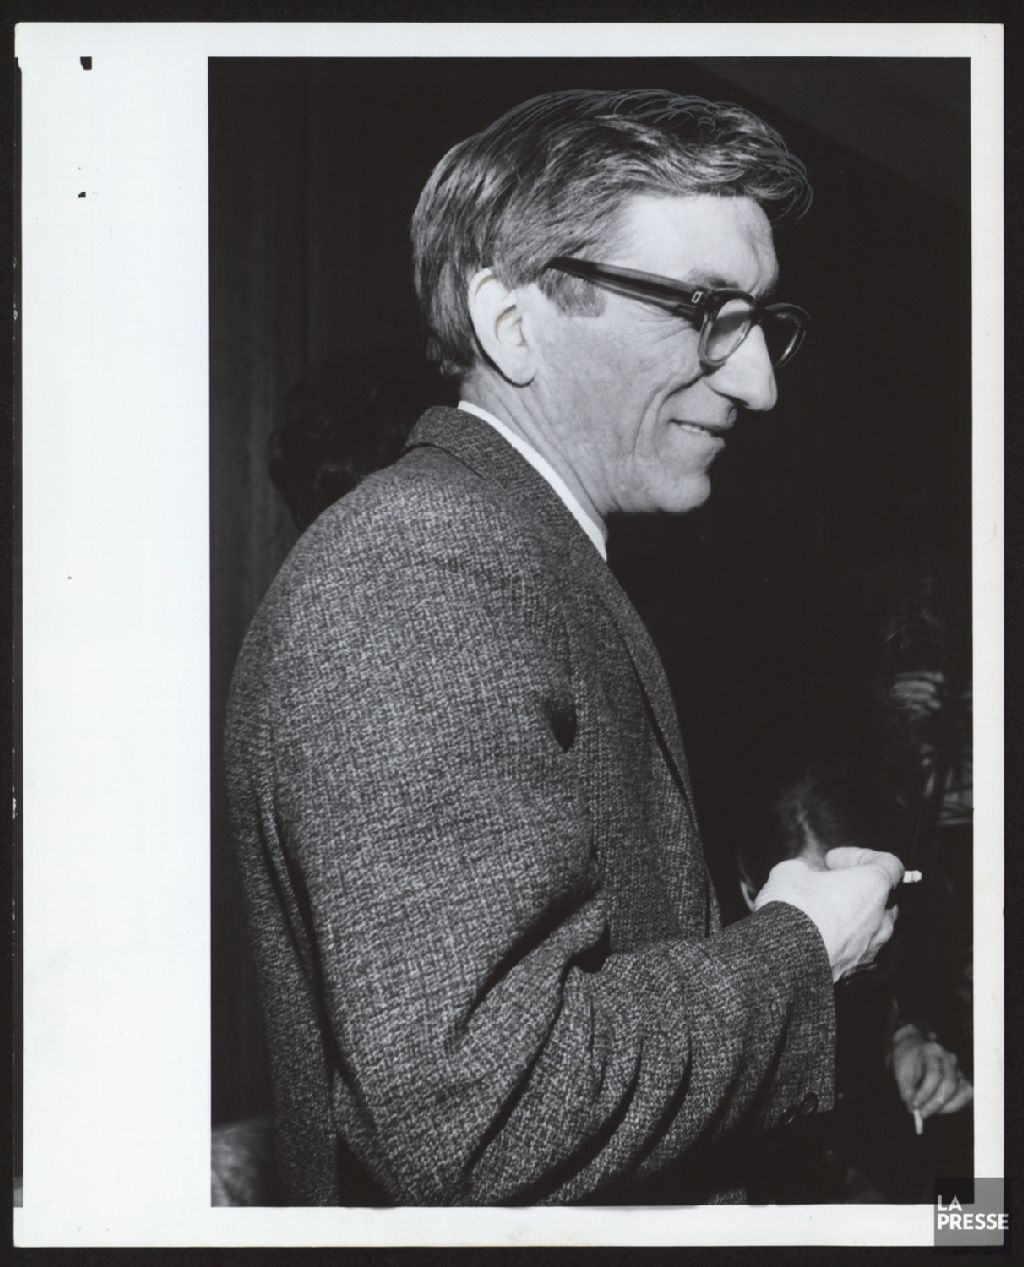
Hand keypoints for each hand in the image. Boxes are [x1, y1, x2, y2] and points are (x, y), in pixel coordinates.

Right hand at [753, 846, 902, 982]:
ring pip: (873, 927)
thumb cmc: (792, 908)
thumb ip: (808, 868)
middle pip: (884, 897)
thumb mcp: (791, 871)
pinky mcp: (858, 973)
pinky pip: (859, 951)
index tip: (832, 861)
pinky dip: (845, 942)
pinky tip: (817, 940)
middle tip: (829, 886)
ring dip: (854, 918)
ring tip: (823, 916)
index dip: (860, 856)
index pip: (889, 864)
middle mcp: (882, 920)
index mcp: (874, 887)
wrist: (781, 959)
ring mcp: (873, 950)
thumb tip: (808, 873)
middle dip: (859, 889)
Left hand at [891, 1024, 972, 1119]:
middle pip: (950, 1085)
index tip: (914, 1105)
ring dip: (947, 1107)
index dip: (924, 1093)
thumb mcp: (900, 1071)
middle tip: (922, 1114)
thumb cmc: (907, 1060)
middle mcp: (949, 1058)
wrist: (914, 1050)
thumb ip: (906, 1090)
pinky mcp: (964, 1081)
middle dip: (935, 1104)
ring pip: (964, 1092)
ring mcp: (959, 1069)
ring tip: (930, 1111)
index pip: (934, 1075)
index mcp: (933, 1050)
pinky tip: (940, 1110)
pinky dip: (955, 1106)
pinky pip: (967, 1097)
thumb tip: (913, 1108)